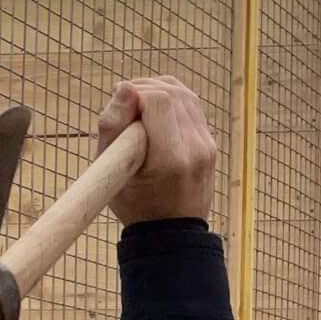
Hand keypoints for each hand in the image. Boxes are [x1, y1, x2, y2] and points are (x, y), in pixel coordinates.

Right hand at [98, 76, 217, 226]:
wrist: (171, 233)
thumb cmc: (134, 204)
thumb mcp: (110, 169)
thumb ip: (113, 125)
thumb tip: (125, 86)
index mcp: (171, 158)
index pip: (159, 100)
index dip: (135, 92)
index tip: (121, 107)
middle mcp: (196, 149)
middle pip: (173, 92)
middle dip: (145, 88)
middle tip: (126, 105)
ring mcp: (207, 146)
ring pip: (185, 95)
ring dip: (159, 91)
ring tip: (138, 107)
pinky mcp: (210, 143)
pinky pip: (192, 107)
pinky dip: (172, 102)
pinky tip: (155, 114)